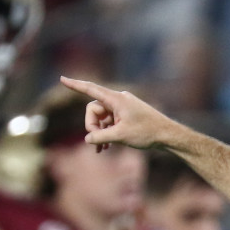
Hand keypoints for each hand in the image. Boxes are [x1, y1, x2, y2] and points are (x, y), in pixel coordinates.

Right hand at [59, 76, 174, 152]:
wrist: (168, 135)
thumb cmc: (147, 133)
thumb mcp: (120, 136)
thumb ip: (100, 137)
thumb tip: (87, 139)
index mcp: (116, 99)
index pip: (91, 89)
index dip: (75, 85)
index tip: (62, 79)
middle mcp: (118, 100)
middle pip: (94, 110)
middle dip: (92, 126)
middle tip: (96, 143)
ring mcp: (123, 108)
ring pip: (102, 118)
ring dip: (99, 133)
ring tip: (100, 150)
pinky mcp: (127, 116)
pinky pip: (111, 122)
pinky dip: (107, 133)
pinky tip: (106, 148)